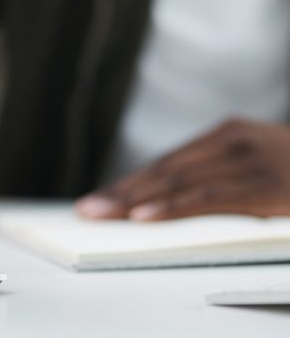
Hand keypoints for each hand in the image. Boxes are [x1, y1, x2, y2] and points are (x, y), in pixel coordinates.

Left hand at [75, 118, 289, 220]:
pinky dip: (173, 206)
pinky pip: (209, 197)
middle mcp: (233, 141)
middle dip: (122, 193)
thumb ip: (222, 177)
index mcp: (228, 135)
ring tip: (101, 214)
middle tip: (86, 209)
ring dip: (134, 201)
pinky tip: (143, 217)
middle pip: (164, 170)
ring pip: (179, 182)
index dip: (130, 182)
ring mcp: (250, 159)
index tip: (99, 199)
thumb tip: (172, 202)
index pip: (167, 163)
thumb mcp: (262, 165)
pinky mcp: (266, 183)